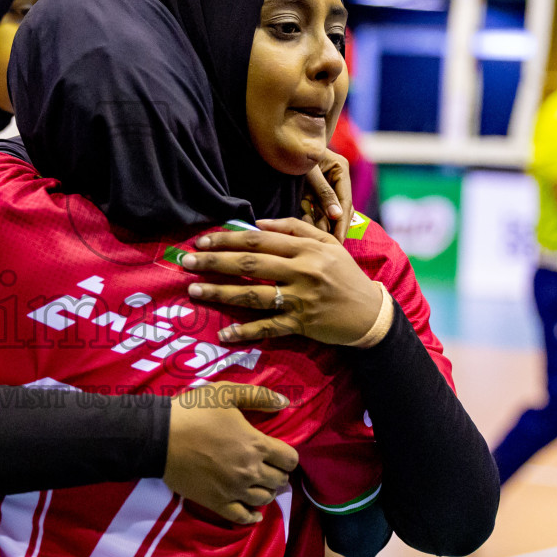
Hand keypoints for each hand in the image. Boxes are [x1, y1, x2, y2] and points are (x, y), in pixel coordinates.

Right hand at [164, 383, 297, 525]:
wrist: (159, 438)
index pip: (290, 459)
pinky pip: (242, 517)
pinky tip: (255, 513)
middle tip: (268, 467)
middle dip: (278, 473)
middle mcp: (250, 471)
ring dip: (267, 491)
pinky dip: (252, 517)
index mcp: (256, 445)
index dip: (288, 456)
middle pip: (280, 481)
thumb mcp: (227, 393)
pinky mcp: (217, 503)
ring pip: (265, 499)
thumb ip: (259, 396)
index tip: (279, 453)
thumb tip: (285, 402)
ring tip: (259, 484)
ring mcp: (234, 490)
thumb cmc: (194, 412)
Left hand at [181, 217, 382, 345]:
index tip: (202, 240)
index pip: (259, 240)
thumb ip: (295, 228)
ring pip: (253, 295)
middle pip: (250, 265)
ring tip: (194, 291)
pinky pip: (268, 328)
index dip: (228, 239)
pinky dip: (245, 332)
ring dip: (220, 293)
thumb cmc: (345, 274)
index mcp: (306, 248)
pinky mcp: (301, 324)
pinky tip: (223, 334)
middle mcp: (302, 271)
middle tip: (186, 261)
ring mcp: (301, 299)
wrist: (370, 312)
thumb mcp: (327, 244)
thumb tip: (258, 222)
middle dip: (214, 262)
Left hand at [302, 149, 353, 241]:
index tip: (339, 240)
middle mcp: (335, 178)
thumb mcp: (310, 172)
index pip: (345, 201)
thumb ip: (323, 192)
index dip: (342, 222)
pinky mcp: (310, 191)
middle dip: (334, 227)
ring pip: (326, 211)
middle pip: (339, 208)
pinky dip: (310, 220)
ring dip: (321, 226)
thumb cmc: (293, 150)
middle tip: (331, 247)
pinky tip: (306, 232)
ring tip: (317, 243)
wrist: (276, 139)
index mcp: (341, 169)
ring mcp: (323, 185)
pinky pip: (313, 209)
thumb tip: (336, 216)